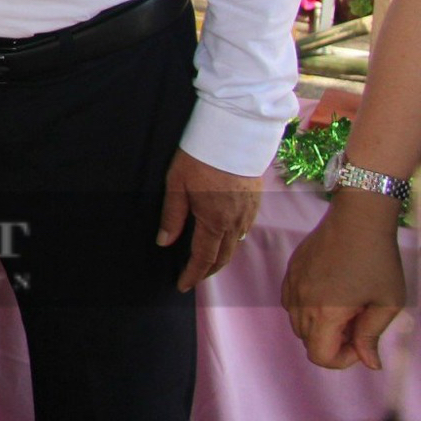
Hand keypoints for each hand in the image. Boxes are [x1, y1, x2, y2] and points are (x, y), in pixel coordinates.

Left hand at [157, 149, 262, 291]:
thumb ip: (172, 216)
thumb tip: (164, 242)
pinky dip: (233, 241)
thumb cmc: (199, 157)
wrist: (234, 135)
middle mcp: (235, 222)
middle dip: (207, 271)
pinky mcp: (255, 201)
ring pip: (235, 245)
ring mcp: (248, 213)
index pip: (203, 258)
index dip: (193, 275)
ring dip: (221, 257)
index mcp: (214, 221)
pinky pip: (244, 230)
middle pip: (223, 257)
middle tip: (193, 277)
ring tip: (206, 261)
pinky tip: (224, 237)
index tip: (182, 285)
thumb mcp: (176, 185)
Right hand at [283, 191, 406, 369]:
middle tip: (357, 324)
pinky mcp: (290, 271)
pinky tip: (329, 293)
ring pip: (296, 322)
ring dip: (318, 326)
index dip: (342, 360)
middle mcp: (302, 301)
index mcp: (326, 313)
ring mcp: (292, 284)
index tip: (360, 343)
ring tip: (344, 308)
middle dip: (332, 342)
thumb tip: (369, 363)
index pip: (320, 356)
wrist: (357, 219)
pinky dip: (306, 308)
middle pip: (307, 341)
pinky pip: (290, 302)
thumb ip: (372, 335)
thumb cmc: (377, 260)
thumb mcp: (387, 303)